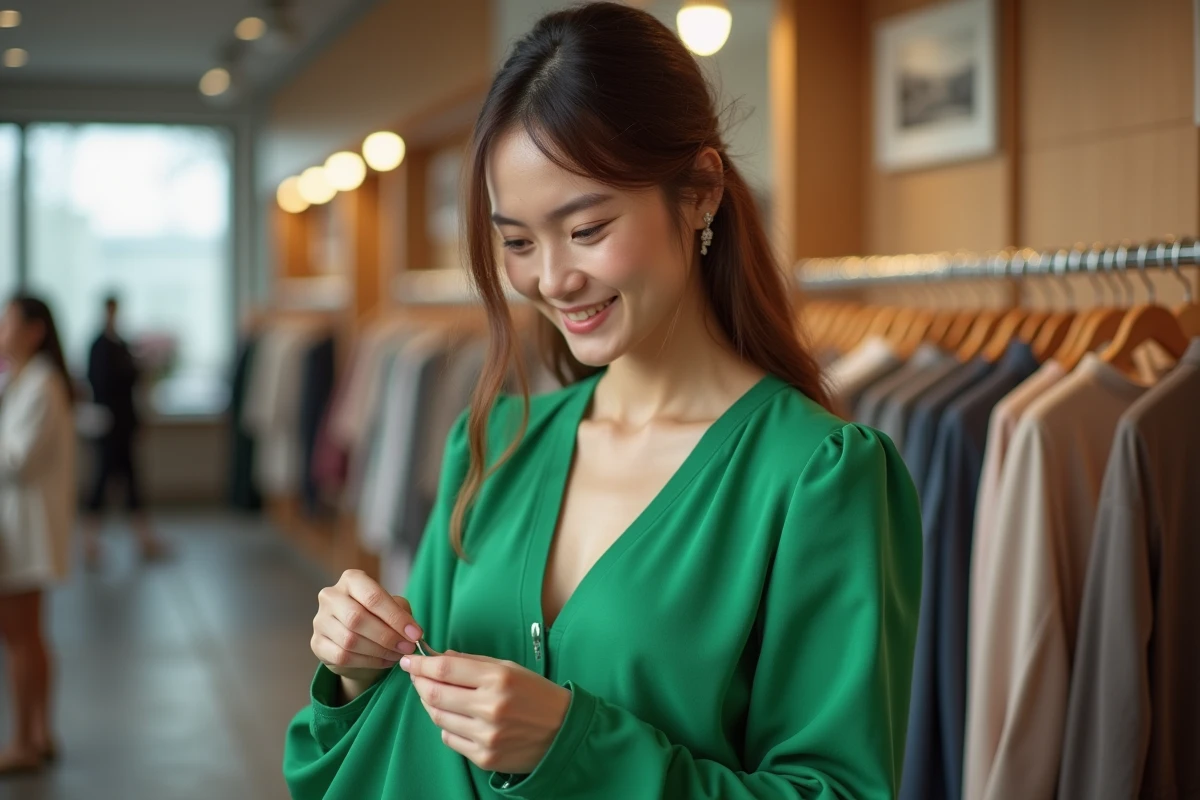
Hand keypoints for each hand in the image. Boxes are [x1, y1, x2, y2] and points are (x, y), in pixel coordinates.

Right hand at [311, 569, 422, 685]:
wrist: (357, 639)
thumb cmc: (378, 616)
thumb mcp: (392, 607)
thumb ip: (401, 613)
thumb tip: (411, 631)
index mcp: (351, 580)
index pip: (373, 596)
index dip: (396, 617)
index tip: (416, 634)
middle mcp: (330, 596)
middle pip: (358, 618)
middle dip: (388, 636)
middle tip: (408, 647)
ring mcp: (320, 620)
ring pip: (350, 640)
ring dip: (379, 651)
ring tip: (398, 655)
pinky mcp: (317, 643)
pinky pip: (342, 656)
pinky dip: (368, 662)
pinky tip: (384, 661)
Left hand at [401, 650, 570, 774]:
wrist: (563, 732)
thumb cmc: (536, 694)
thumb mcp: (509, 668)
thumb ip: (472, 662)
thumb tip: (439, 657)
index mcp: (498, 678)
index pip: (445, 669)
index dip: (421, 663)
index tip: (409, 660)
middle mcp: (491, 707)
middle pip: (435, 694)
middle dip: (419, 682)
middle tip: (415, 676)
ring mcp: (486, 736)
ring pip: (438, 718)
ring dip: (429, 703)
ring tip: (433, 694)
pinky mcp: (484, 757)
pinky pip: (450, 738)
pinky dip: (446, 725)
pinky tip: (455, 716)